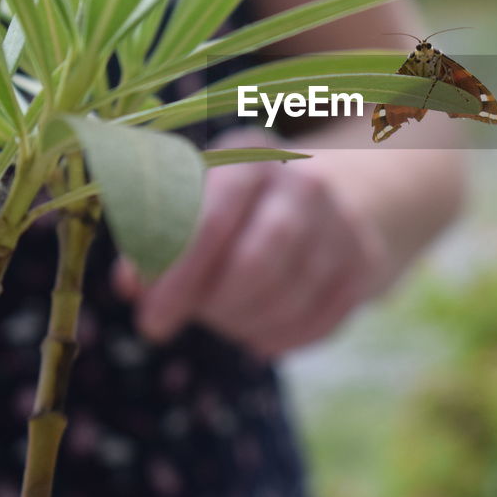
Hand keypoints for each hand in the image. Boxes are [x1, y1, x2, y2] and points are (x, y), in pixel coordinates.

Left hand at [113, 132, 389, 357]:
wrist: (329, 196)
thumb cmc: (238, 208)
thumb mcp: (195, 203)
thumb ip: (156, 240)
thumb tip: (130, 285)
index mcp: (249, 158)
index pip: (213, 219)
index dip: (179, 277)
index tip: (151, 322)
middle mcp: (304, 182)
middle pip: (257, 262)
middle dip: (215, 306)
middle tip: (194, 319)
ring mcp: (342, 221)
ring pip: (288, 298)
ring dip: (245, 324)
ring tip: (226, 319)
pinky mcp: (365, 261)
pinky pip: (320, 321)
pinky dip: (282, 339)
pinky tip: (260, 333)